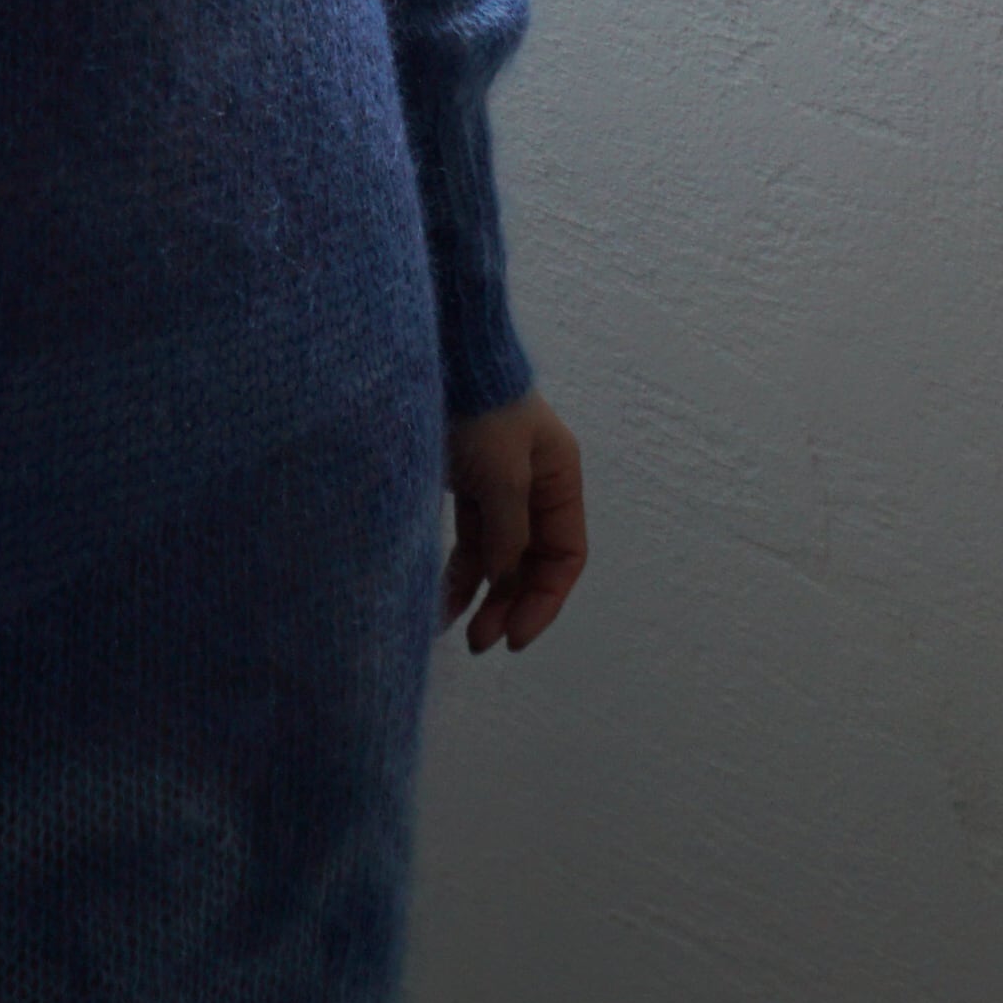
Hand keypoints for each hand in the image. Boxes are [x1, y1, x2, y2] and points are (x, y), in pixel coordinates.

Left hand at [439, 390, 585, 653]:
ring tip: (460, 633)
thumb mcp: (504, 474)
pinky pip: (466, 539)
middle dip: (509, 604)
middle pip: (530, 562)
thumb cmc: (479, 409)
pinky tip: (440, 600)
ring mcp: (496, 485)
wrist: (437, 360)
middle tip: (481, 642)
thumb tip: (503, 578)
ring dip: (481, 595)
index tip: (515, 636)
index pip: (565, 555)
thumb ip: (508, 533)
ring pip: (495, 555)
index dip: (545, 600)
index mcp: (559, 479)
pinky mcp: (463, 483)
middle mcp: (533, 485)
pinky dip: (457, 570)